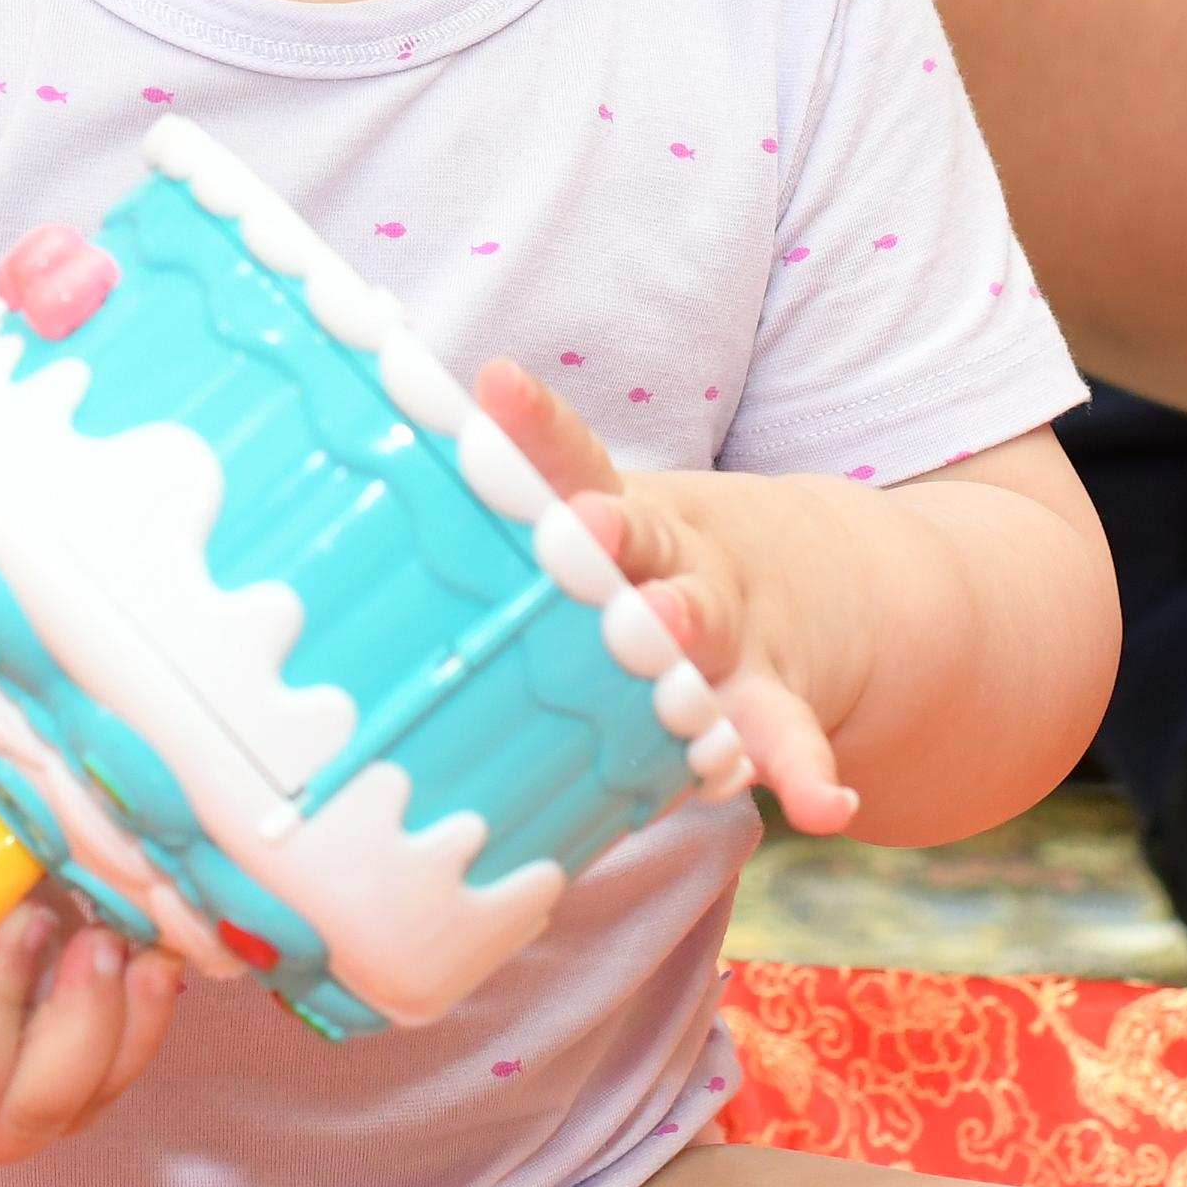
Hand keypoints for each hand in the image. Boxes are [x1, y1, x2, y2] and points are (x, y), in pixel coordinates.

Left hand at [473, 363, 859, 834]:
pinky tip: (824, 802)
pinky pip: (787, 735)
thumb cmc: (650, 562)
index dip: (534, 423)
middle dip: (614, 535)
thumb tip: (362, 444)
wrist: (816, 577)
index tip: (497, 384)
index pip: (572, 455)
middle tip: (585, 524)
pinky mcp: (771, 700)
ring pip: (712, 629)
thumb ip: (506, 500)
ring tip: (676, 630)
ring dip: (691, 629)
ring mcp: (732, 631)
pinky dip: (805, 768)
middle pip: (648, 541)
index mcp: (622, 514)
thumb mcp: (598, 514)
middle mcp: (677, 563)